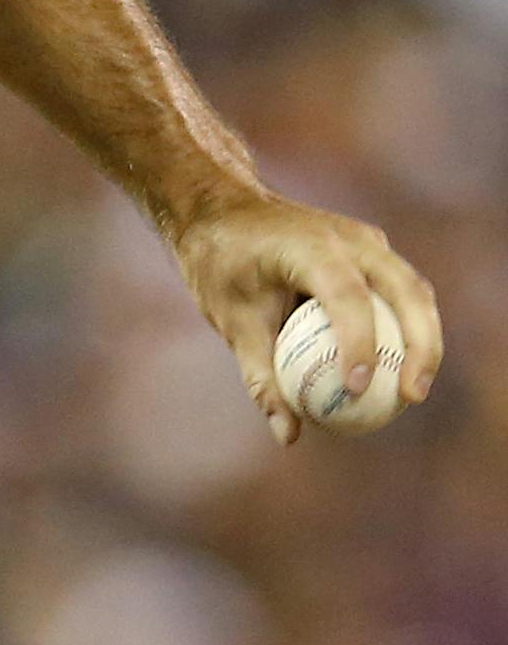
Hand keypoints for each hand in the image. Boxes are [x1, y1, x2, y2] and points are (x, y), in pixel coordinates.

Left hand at [169, 187, 442, 444]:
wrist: (221, 209)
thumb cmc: (221, 264)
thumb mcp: (232, 320)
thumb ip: (262, 375)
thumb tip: (288, 435)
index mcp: (308, 245)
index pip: (347, 295)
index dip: (358, 343)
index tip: (356, 389)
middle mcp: (347, 237)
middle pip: (405, 290)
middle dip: (419, 345)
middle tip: (411, 397)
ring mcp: (365, 239)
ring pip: (413, 289)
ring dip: (423, 339)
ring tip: (413, 392)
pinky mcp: (372, 250)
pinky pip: (400, 290)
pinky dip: (408, 327)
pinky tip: (400, 370)